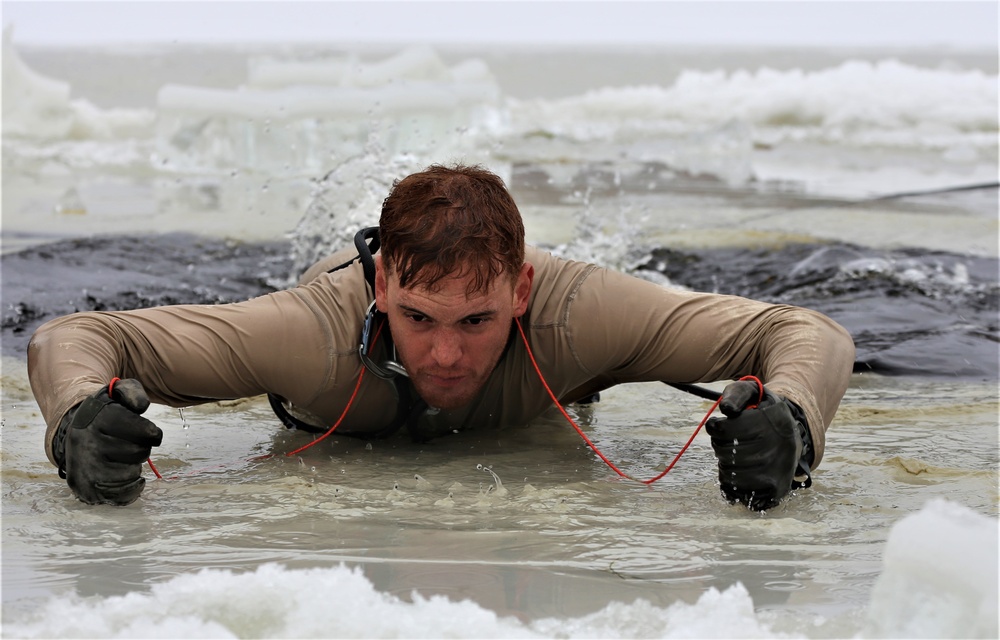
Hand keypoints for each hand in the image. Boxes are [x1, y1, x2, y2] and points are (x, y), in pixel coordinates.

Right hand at [54, 379, 162, 505]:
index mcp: (97, 419)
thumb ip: (134, 393)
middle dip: (142, 447)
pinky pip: (121, 495)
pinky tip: (126, 474)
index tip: (148, 431)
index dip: (152, 432)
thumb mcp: (117, 392)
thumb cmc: (106, 413)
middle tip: (129, 443)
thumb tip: (141, 407)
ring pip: (132, 473)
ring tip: (121, 457)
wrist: (76, 432)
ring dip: (134, 465)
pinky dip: (131, 487)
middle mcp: (86, 444)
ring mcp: (84, 468)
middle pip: (140, 452)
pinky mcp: (85, 489)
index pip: (144, 431)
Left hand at [705, 379, 807, 510]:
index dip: (715, 427)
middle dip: (719, 444)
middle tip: (729, 439)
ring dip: (724, 462)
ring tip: (735, 453)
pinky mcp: (777, 487)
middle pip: (725, 451)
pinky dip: (730, 481)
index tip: (717, 425)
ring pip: (729, 472)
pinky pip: (738, 490)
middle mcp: (779, 445)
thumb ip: (736, 394)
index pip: (726, 429)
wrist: (789, 435)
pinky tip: (736, 469)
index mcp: (773, 419)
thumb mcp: (752, 393)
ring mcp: (779, 469)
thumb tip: (727, 408)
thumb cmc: (762, 412)